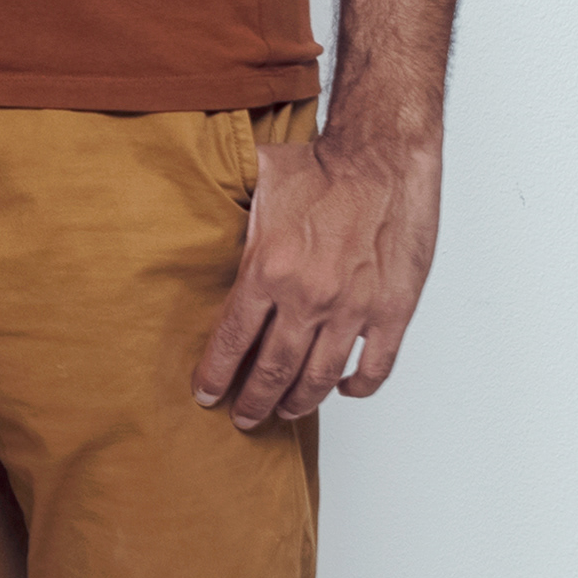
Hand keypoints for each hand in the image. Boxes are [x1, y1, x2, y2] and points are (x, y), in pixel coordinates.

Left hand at [193, 128, 442, 430]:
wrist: (384, 160)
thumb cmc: (320, 168)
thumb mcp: (254, 187)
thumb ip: (225, 211)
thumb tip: (185, 209)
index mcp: (267, 270)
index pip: (231, 340)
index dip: (216, 374)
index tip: (205, 394)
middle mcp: (308, 297)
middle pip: (272, 370)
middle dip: (252, 401)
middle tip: (241, 418)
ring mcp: (352, 309)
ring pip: (319, 377)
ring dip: (298, 402)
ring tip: (283, 413)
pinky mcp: (393, 312)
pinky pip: (374, 367)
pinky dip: (357, 387)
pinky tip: (341, 390)